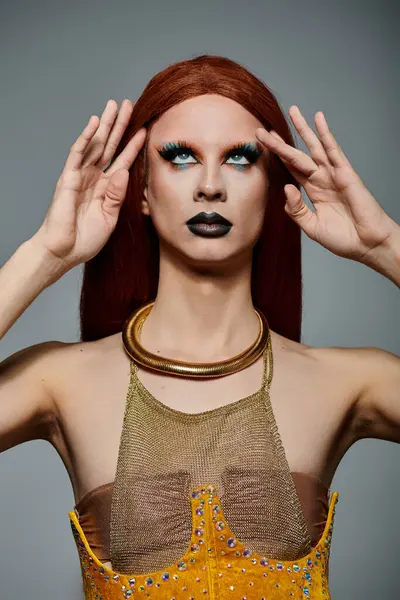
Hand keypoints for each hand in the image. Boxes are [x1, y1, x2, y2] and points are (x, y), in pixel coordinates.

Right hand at [33, 99, 145, 270]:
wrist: (65, 251)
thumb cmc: (86, 239)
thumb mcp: (110, 217)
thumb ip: (117, 195)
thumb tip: (123, 171)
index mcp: (106, 188)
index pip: (123, 161)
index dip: (133, 146)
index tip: (146, 130)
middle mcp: (94, 178)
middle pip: (109, 146)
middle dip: (120, 126)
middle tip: (129, 105)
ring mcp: (81, 175)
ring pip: (95, 144)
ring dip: (105, 124)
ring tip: (114, 105)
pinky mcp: (68, 177)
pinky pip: (78, 153)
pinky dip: (86, 137)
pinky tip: (95, 122)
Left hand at [255, 106, 394, 262]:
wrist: (367, 244)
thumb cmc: (343, 239)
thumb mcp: (311, 227)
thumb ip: (296, 209)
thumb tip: (286, 187)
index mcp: (313, 192)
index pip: (291, 170)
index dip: (277, 158)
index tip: (262, 146)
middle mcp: (321, 180)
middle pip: (297, 156)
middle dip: (280, 143)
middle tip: (263, 129)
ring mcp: (333, 175)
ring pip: (314, 147)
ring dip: (303, 129)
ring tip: (292, 111)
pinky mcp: (345, 173)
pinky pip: (333, 150)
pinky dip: (325, 134)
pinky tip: (318, 118)